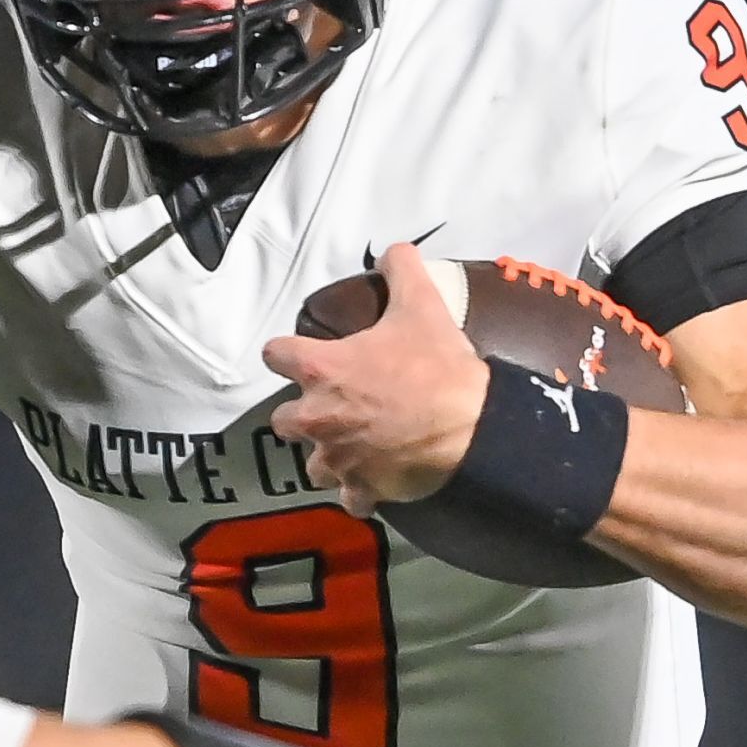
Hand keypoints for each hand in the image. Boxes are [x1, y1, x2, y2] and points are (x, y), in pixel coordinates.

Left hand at [262, 242, 490, 514]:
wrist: (472, 425)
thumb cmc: (437, 365)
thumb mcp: (422, 307)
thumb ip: (402, 273)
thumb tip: (396, 249)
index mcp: (321, 369)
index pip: (274, 355)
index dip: (286, 354)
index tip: (301, 356)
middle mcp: (316, 416)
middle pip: (282, 420)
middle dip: (301, 415)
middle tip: (331, 407)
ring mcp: (336, 457)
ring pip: (311, 465)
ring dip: (327, 456)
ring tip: (352, 448)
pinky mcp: (360, 487)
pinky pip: (348, 497)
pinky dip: (359, 492)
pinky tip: (373, 482)